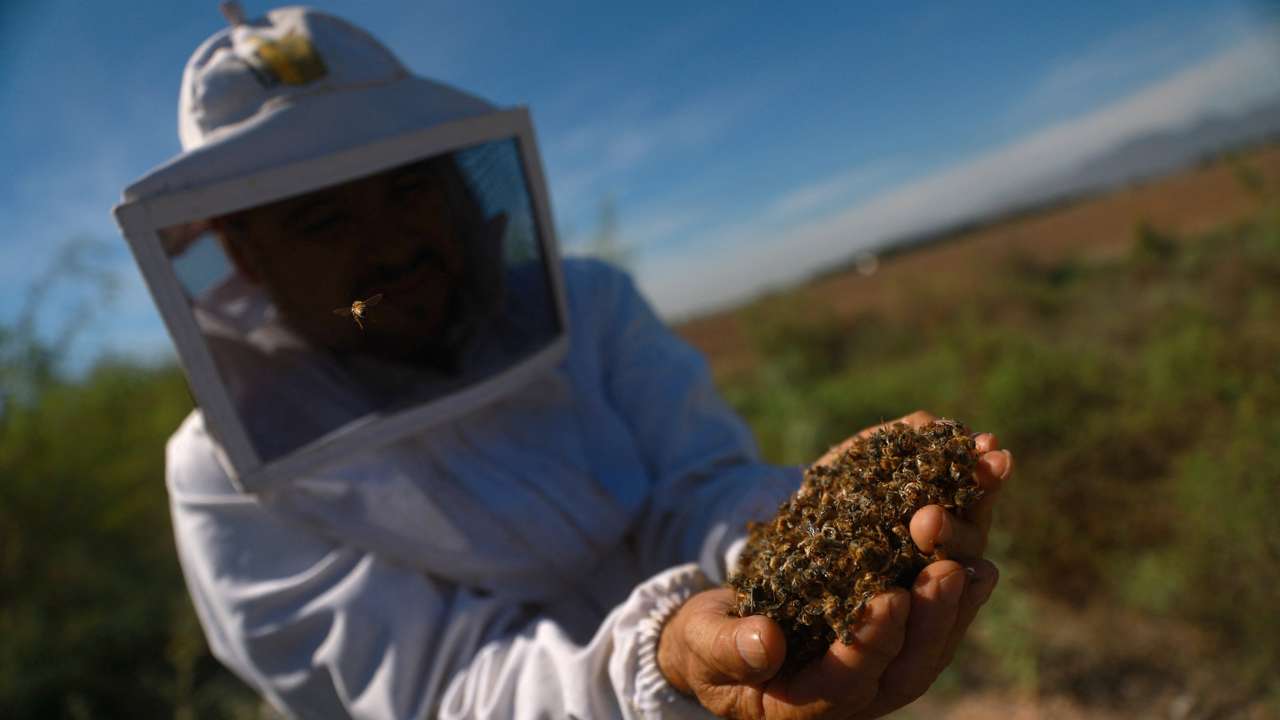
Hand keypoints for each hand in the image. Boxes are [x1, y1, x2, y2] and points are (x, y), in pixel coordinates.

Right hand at [656, 411, 1010, 717]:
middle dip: (936, 611)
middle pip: (916, 658)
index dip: (874, 642)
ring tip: (978, 526)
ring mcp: (893, 648)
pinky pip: (946, 584)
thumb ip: (730, 648)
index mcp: (813, 701)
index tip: (888, 600)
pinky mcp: (906, 612)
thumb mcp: (704, 644)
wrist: (729, 627)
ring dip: (965, 567)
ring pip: (943, 620)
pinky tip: (981, 494)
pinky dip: (965, 537)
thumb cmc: (710, 641)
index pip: (853, 680)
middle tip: (948, 567)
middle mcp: (866, 682)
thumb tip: (765, 643)